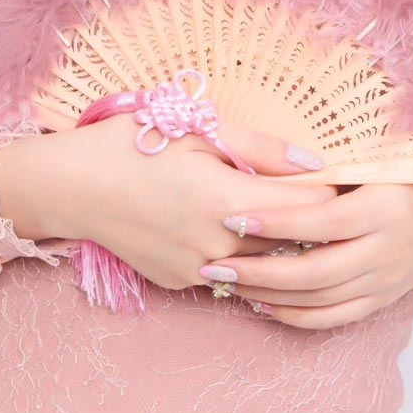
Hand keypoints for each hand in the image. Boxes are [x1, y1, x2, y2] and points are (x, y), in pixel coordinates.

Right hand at [42, 114, 339, 291]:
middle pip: (290, 242)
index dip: (331, 193)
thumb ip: (262, 148)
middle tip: (321, 197)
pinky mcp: (179, 282)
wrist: (70, 186)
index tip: (343, 179)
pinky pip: (225, 274)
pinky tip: (231, 230)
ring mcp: (197, 270)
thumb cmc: (133, 144)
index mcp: (227, 200)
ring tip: (282, 217)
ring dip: (276, 244)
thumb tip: (315, 163)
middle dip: (309, 222)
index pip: (308, 208)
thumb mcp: (198, 130)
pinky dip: (238, 256)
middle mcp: (218, 245)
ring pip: (260, 264)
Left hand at [199, 183, 412, 328]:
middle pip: (315, 272)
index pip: (322, 222)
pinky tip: (263, 305)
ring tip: (228, 283)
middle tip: (216, 263)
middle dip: (259, 271)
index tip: (234, 216)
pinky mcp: (380, 300)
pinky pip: (334, 318)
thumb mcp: (373, 162)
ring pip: (320, 299)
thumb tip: (269, 166)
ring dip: (269, 294)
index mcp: (382, 209)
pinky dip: (296, 316)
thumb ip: (327, 169)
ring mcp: (384, 281)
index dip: (277, 222)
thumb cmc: (404, 175)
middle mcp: (385, 251)